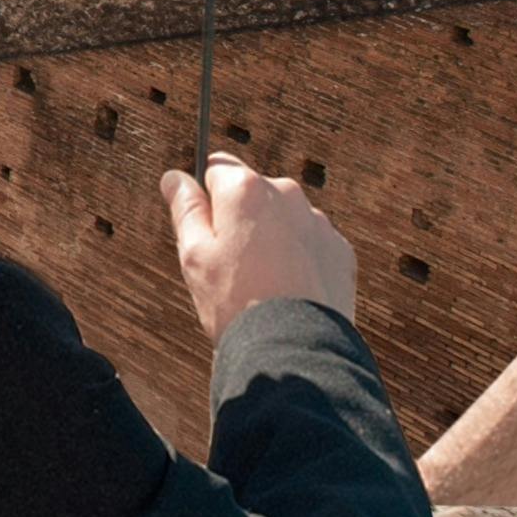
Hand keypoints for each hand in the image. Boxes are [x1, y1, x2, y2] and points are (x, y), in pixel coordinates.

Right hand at [162, 153, 358, 339]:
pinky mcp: (340, 250)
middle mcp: (287, 194)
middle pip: (252, 193)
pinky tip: (288, 289)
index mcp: (245, 189)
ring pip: (284, 219)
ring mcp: (318, 223)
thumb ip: (185, 209)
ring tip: (261, 282)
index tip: (203, 228)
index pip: (216, 168)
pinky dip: (300, 258)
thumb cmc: (237, 301)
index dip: (205, 198)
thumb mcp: (194, 254)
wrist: (294, 348)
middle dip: (240, 218)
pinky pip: (311, 243)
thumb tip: (176, 178)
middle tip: (229, 263)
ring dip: (272, 238)